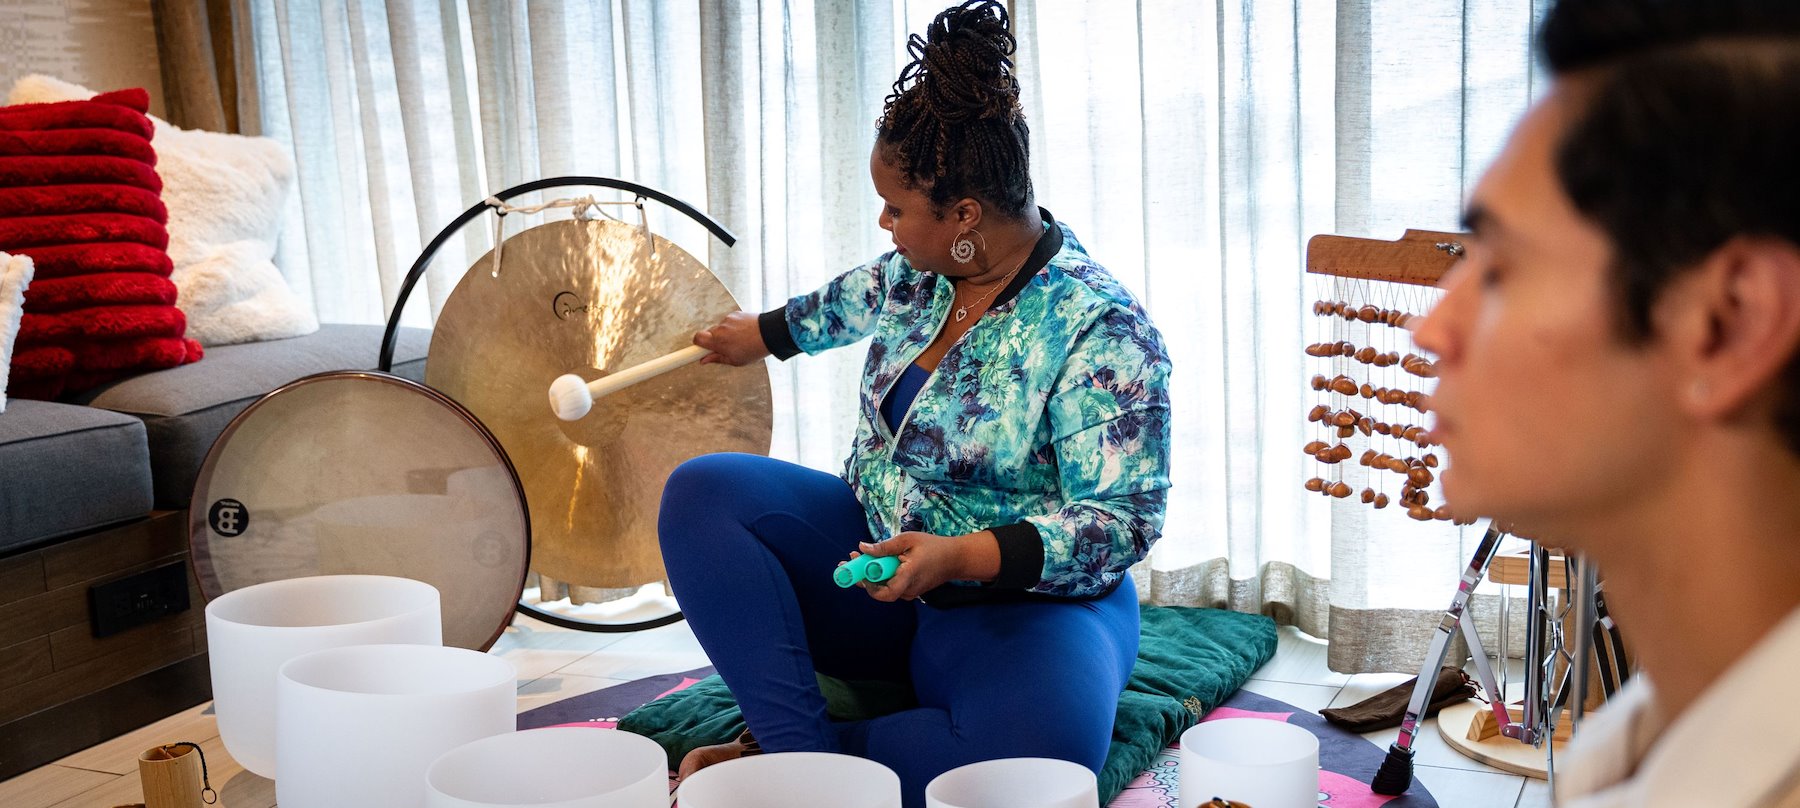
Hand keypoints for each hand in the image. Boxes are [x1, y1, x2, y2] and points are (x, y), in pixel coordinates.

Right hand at [694, 311, 769, 365]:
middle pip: (708, 333)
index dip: (696, 344)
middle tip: (725, 347)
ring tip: (739, 340)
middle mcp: (720, 328)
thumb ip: (717, 359)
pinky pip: (728, 321)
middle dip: (714, 340)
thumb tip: (704, 360)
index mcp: (718, 341)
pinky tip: (743, 332)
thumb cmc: (754, 349)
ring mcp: (728, 319)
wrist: (771, 333)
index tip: (694, 349)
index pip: (697, 339)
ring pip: (720, 328)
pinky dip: (733, 327)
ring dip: (725, 334)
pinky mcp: (735, 313)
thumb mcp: (735, 360)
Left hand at [853, 531, 996, 601]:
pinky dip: (881, 575)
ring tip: (859, 557)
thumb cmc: (933, 547)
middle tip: (850, 560)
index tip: (856, 566)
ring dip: (870, 574)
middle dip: (861, 576)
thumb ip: (885, 546)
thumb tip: (862, 548)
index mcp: (909, 577)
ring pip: (884, 587)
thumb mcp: (908, 540)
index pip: (884, 593)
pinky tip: (876, 562)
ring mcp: (910, 593)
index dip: (867, 583)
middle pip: (879, 590)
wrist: (955, 559)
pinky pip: (891, 585)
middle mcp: (908, 590)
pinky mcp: (910, 590)